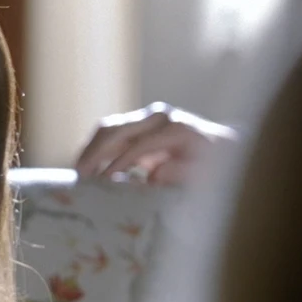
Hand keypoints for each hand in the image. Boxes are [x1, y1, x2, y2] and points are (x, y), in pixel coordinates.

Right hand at [75, 102, 236, 185]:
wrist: (222, 150)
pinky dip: (96, 150)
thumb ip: (178, 176)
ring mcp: (147, 119)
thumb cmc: (214, 169)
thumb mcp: (203, 176)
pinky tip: (88, 169)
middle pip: (117, 130)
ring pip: (108, 129)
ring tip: (78, 173)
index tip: (101, 184)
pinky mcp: (139, 126)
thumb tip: (151, 175)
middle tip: (79, 176)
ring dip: (90, 150)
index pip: (138, 146)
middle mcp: (159, 118)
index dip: (117, 165)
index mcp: (176, 129)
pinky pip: (111, 135)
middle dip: (95, 154)